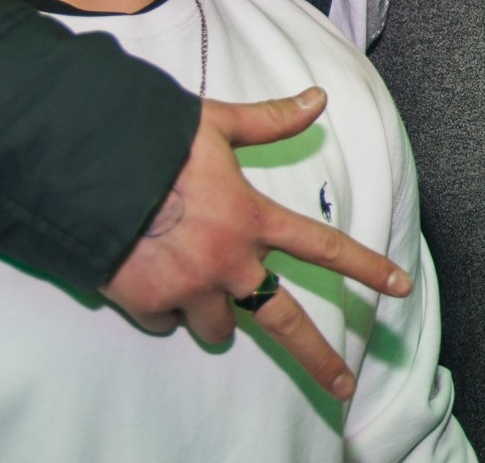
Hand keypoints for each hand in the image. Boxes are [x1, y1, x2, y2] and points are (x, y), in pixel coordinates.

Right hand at [101, 88, 411, 399]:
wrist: (83, 169)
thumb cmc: (150, 141)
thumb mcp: (216, 124)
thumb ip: (270, 121)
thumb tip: (318, 99)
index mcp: (252, 220)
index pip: (323, 247)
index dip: (366, 267)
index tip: (401, 287)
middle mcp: (229, 263)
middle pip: (283, 322)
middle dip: (318, 358)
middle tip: (343, 386)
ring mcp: (188, 289)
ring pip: (218, 327)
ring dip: (216, 318)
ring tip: (200, 294)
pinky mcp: (147, 304)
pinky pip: (166, 322)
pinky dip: (165, 309)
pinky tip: (150, 281)